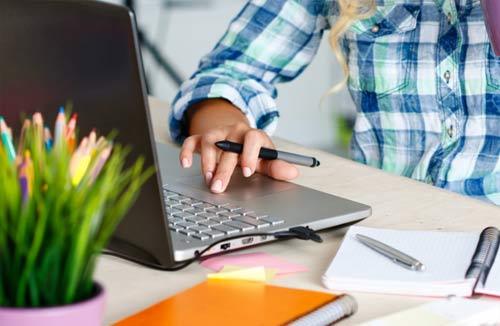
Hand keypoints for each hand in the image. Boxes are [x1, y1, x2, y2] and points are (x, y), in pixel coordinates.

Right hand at [179, 123, 298, 192]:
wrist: (235, 137)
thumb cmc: (252, 152)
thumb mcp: (266, 159)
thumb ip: (277, 167)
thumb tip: (294, 172)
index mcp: (253, 135)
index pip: (253, 138)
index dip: (250, 154)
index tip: (246, 172)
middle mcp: (234, 131)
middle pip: (228, 146)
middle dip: (224, 169)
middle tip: (219, 187)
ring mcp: (217, 133)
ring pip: (209, 141)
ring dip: (207, 161)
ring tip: (208, 179)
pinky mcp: (201, 138)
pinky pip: (191, 140)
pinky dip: (186, 152)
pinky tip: (186, 165)